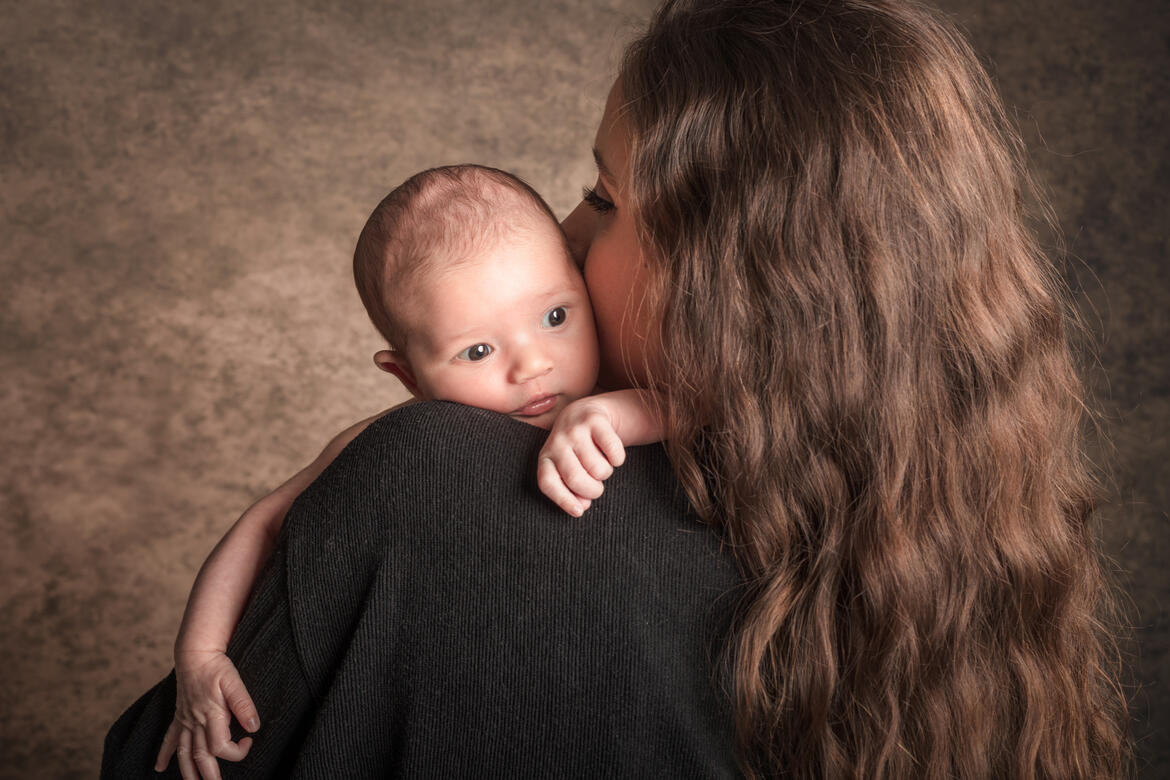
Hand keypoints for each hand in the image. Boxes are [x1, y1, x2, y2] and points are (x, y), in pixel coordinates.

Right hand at [155, 650, 258, 778]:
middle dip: (208, 776)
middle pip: (200, 756)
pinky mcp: (180, 716)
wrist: (195, 653)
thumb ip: (243, 704)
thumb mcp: (234, 682)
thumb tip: (254, 727)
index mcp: (211, 714)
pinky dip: (164, 754)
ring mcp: (185, 720)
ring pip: (184, 753)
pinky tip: (158, 767)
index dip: (237, 751)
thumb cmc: (216, 666)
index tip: (249, 741)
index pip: (220, 746)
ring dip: (187, 772)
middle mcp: (195, 721)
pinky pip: (169, 738)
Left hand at [537, 398, 625, 516]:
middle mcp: (557, 442)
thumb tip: (582, 506)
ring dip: (606, 473)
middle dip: (592, 490)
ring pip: (597, 468)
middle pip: (575, 478)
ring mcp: (575, 429)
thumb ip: (573, 489)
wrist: (587, 412)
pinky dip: (618, 459)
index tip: (579, 511)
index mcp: (546, 457)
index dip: (563, 500)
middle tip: (597, 488)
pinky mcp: (594, 420)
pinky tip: (613, 454)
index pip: (548, 482)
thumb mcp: (569, 467)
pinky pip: (613, 452)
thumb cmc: (578, 450)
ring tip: (603, 465)